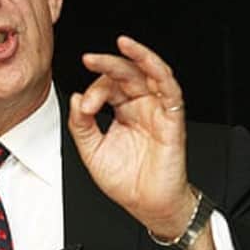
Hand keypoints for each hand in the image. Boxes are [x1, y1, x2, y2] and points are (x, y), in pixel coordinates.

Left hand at [68, 35, 196, 238]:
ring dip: (138, 56)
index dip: (94, 92)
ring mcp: (158, 111)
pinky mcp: (172, 120)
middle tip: (90, 59)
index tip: (84, 106)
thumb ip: (81, 125)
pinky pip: (171, 91)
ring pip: (152, 74)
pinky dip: (160, 73)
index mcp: (122, 111)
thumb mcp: (92, 151)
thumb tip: (76, 98)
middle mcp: (141, 106)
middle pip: (127, 74)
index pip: (107, 88)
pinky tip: (147, 62)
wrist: (147, 205)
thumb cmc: (125, 180)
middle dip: (108, 64)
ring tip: (123, 44)